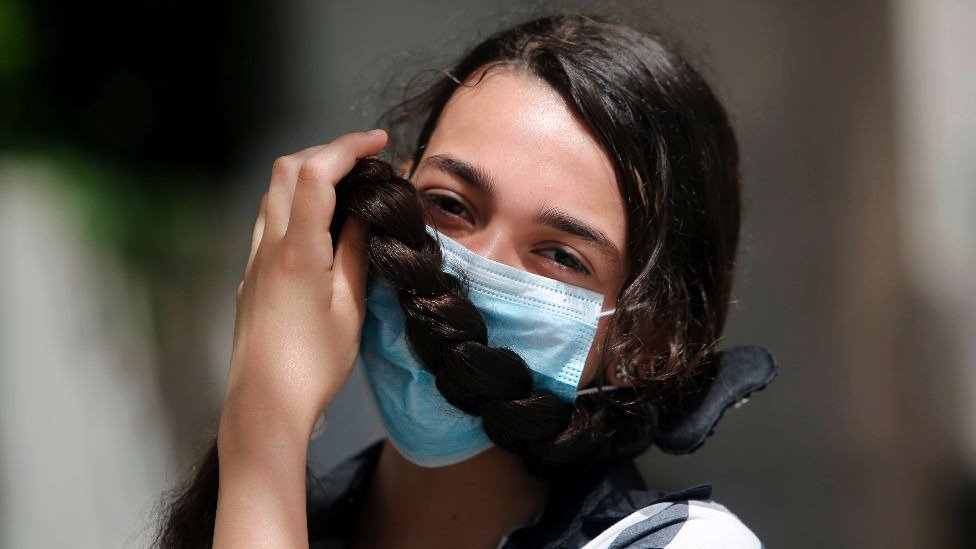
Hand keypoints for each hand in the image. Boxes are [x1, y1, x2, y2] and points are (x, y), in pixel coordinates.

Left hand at [219, 129, 387, 449]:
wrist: (263, 404)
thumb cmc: (313, 365)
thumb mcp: (349, 307)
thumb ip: (356, 252)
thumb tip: (365, 213)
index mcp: (297, 251)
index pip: (316, 174)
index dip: (348, 147)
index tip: (380, 143)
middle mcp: (268, 246)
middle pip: (286, 170)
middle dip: (327, 151)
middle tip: (365, 160)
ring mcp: (254, 260)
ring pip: (272, 193)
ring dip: (308, 175)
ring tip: (348, 186)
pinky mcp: (251, 275)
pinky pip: (269, 220)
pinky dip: (296, 203)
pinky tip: (322, 223)